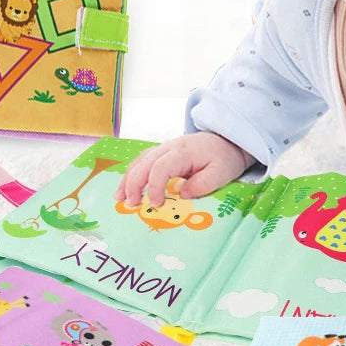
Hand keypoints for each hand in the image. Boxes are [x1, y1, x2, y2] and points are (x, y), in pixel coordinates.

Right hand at [115, 132, 253, 207]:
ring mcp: (163, 149)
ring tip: (119, 199)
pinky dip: (132, 174)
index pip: (160, 168)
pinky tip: (126, 188)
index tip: (155, 204)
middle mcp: (169, 147)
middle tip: (130, 205)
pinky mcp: (162, 153)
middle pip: (144, 164)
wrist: (226, 141)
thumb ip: (203, 184)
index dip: (154, 187)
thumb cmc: (224, 158)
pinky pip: (142, 161)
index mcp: (183, 152)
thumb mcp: (222, 173)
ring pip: (139, 161)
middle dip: (134, 184)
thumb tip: (182, 194)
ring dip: (128, 179)